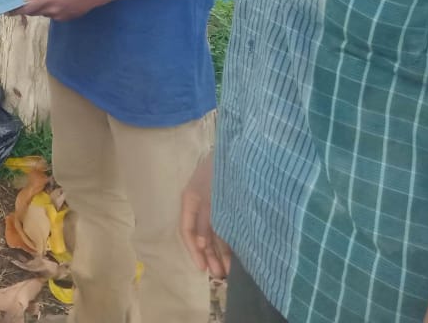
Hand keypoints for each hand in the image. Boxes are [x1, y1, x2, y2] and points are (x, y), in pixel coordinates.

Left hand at [17, 0, 107, 20]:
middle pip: (34, 12)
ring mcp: (58, 17)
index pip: (26, 9)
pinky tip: (58, 2)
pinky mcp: (65, 19)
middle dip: (28, 9)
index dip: (16, 11)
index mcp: (46, 0)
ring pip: (44, 13)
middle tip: (23, 4)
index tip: (8, 12)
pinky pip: (53, 15)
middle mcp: (50, 11)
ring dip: (41, 8)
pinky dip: (51, 10)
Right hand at [180, 152, 231, 278]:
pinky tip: (236, 255)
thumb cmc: (218, 171)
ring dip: (220, 253)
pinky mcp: (230, 205)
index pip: (187, 230)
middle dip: (209, 256)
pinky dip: (229, 241)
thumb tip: (198, 243)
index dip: (193, 250)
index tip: (202, 268)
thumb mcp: (207, 195)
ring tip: (228, 272)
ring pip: (215, 233)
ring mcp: (216, 206)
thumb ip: (203, 219)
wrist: (240, 150)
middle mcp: (202, 205)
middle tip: (219, 276)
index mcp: (191, 200)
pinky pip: (226, 227)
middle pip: (202, 235)